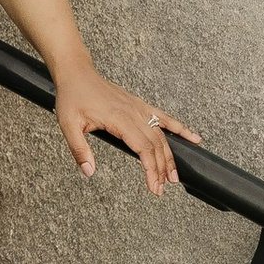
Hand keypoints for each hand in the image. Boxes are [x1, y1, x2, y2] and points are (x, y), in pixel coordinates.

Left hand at [56, 67, 198, 198]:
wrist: (78, 73)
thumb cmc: (72, 97)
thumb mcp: (68, 125)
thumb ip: (79, 149)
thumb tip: (88, 172)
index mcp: (119, 119)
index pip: (143, 149)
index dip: (152, 170)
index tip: (154, 188)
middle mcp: (134, 113)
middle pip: (156, 145)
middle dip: (162, 169)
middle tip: (162, 189)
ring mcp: (139, 109)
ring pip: (162, 135)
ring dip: (170, 156)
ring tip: (175, 176)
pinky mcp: (140, 106)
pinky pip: (164, 118)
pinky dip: (180, 129)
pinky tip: (194, 138)